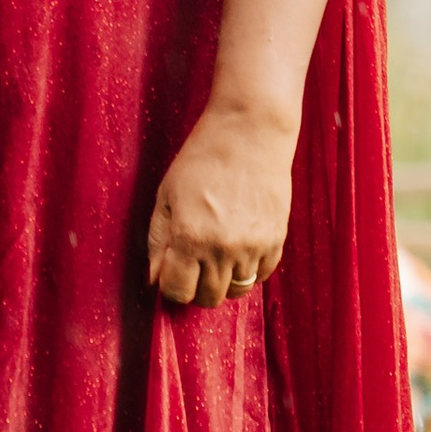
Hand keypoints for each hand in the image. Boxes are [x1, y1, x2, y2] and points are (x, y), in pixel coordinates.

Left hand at [147, 102, 295, 308]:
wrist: (250, 133)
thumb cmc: (202, 158)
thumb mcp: (167, 195)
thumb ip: (158, 240)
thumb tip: (153, 278)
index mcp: (190, 237)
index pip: (178, 290)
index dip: (170, 286)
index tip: (171, 273)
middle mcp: (223, 248)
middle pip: (208, 298)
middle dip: (195, 288)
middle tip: (193, 267)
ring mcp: (253, 246)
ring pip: (236, 290)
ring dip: (223, 280)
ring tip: (216, 255)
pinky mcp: (276, 240)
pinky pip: (262, 275)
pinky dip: (249, 269)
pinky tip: (239, 248)